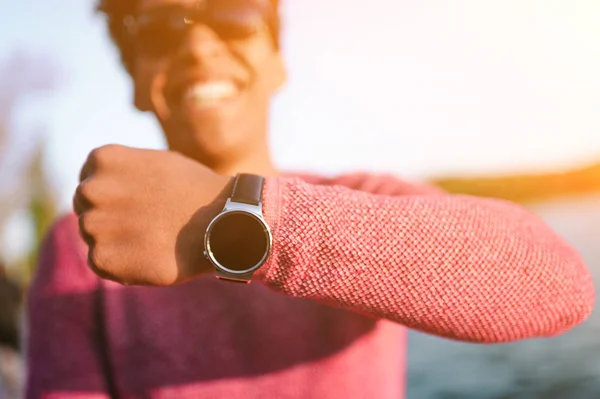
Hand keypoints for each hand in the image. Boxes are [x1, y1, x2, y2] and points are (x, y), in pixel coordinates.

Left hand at [73, 144, 230, 285]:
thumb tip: (103, 186)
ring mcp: (94, 224)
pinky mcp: (101, 257)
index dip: (115, 193)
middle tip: (146, 223)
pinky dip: (122, 262)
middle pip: (86, 207)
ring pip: (92, 235)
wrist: (220, 223)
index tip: (139, 201)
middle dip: (110, 215)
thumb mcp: (157, 163)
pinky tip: (150, 254)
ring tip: (152, 238)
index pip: (90, 178)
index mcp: (103, 159)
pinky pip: (101, 261)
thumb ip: (125, 172)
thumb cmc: (195, 191)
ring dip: (115, 239)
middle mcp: (91, 189)